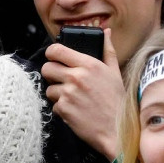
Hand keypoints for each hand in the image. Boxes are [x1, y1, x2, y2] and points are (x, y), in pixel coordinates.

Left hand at [41, 28, 123, 157]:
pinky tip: (75, 110)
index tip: (54, 57)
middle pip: (47, 68)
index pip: (57, 50)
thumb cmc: (117, 101)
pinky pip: (54, 105)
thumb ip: (107, 50)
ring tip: (73, 98)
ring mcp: (68, 93)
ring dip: (57, 93)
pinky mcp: (63, 109)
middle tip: (60, 79)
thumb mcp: (115, 72)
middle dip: (51, 73)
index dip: (52, 53)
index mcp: (88, 64)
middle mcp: (76, 77)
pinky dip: (62, 108)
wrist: (116, 130)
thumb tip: (105, 32)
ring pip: (49, 88)